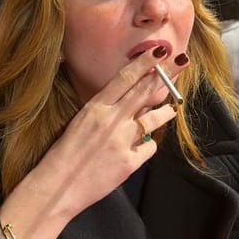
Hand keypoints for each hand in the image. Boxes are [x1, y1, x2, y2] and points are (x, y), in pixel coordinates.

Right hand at [11, 46, 183, 225]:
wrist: (57, 186)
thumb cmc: (65, 153)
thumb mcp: (81, 121)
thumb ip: (105, 108)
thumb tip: (130, 98)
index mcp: (95, 107)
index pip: (125, 78)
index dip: (146, 63)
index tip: (161, 51)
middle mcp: (111, 121)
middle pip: (145, 91)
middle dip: (167, 74)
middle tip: (182, 62)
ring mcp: (121, 142)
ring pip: (153, 119)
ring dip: (166, 112)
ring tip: (171, 109)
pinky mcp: (128, 163)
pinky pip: (149, 148)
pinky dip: (147, 145)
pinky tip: (142, 145)